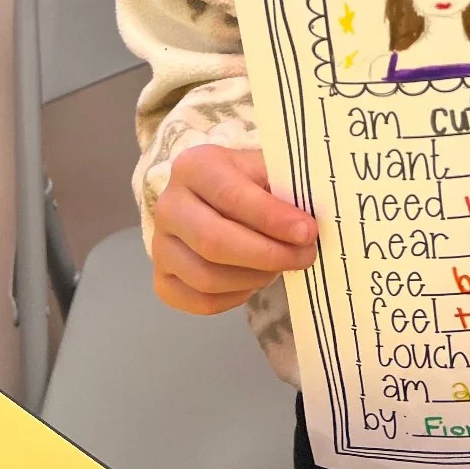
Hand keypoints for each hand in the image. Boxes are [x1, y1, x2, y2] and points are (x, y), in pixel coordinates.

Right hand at [152, 145, 318, 314]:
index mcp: (193, 166)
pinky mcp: (163, 279)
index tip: (308, 231)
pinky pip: (200, 301)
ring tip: (281, 265)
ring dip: (255, 277)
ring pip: (207, 277)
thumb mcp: (266, 168)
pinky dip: (235, 297)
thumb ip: (286, 188)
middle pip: (214, 242)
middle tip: (305, 256)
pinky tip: (255, 280)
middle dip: (267, 255)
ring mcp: (160, 245)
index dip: (271, 218)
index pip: (230, 196)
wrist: (216, 197)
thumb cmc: (251, 182)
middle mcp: (168, 205)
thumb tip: (309, 221)